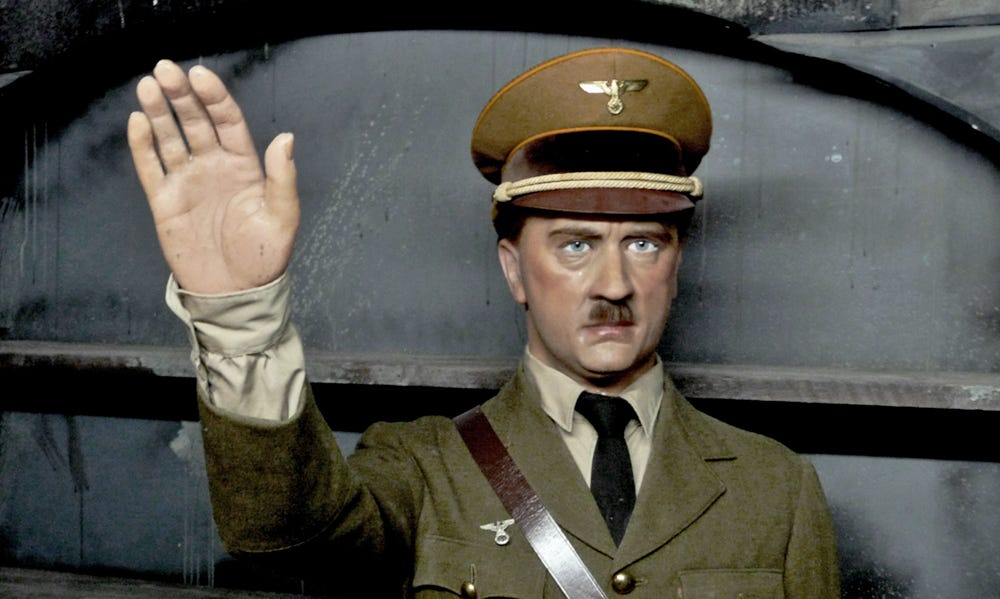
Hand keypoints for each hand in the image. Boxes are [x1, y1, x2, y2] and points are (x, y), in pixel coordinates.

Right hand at [127, 59, 298, 293]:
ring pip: (170, 138)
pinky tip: (138, 121)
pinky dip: (142, 145)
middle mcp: (214, 167)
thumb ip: (282, 178)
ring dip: (159, 112)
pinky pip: (151, 167)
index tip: (200, 76)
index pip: (227, 121)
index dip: (214, 97)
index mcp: (245, 166)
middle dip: (181, 96)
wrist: (235, 293)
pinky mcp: (165, 201)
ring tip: (148, 85)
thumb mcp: (283, 218)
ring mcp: (188, 182)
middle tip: (165, 70)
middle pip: (195, 122)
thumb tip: (286, 138)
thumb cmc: (264, 257)